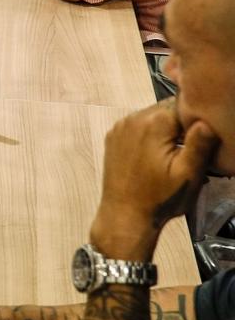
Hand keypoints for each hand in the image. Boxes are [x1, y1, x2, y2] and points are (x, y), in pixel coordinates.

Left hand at [90, 99, 217, 260]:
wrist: (125, 215)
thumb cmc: (160, 197)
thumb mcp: (188, 173)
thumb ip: (200, 143)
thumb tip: (205, 120)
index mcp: (154, 122)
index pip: (184, 104)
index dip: (197, 118)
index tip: (203, 136)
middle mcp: (133, 118)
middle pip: (167, 109)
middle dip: (181, 123)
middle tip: (192, 146)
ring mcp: (120, 126)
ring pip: (152, 116)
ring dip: (165, 129)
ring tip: (175, 151)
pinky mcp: (113, 137)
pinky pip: (138, 126)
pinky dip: (150, 134)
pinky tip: (157, 153)